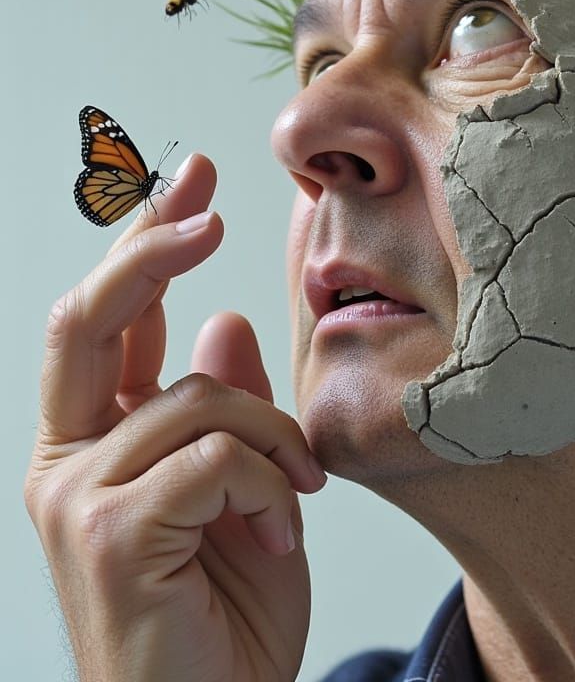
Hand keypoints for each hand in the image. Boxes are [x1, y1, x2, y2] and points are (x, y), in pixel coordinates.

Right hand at [24, 155, 326, 681]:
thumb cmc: (229, 610)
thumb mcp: (246, 492)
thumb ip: (227, 409)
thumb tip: (223, 320)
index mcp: (102, 441)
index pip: (117, 319)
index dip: (146, 239)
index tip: (189, 172)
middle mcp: (70, 460)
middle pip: (92, 319)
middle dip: (149, 248)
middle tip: (206, 207)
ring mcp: (77, 497)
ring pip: (198, 397)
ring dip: (273, 439)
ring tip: (296, 501)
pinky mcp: (105, 536)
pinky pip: (213, 459)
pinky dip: (266, 486)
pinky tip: (277, 537)